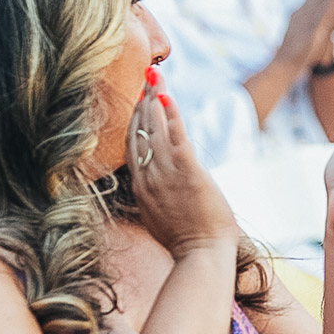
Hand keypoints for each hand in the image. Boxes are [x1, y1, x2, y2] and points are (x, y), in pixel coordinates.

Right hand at [127, 73, 237, 259]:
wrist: (201, 255)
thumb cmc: (187, 242)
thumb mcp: (160, 217)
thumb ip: (157, 197)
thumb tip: (161, 187)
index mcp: (141, 188)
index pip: (132, 146)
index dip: (133, 121)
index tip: (137, 101)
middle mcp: (148, 177)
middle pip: (139, 131)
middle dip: (141, 102)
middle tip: (146, 79)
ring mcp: (166, 173)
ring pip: (153, 129)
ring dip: (154, 100)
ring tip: (155, 77)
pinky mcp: (187, 172)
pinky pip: (175, 135)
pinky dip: (170, 113)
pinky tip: (167, 95)